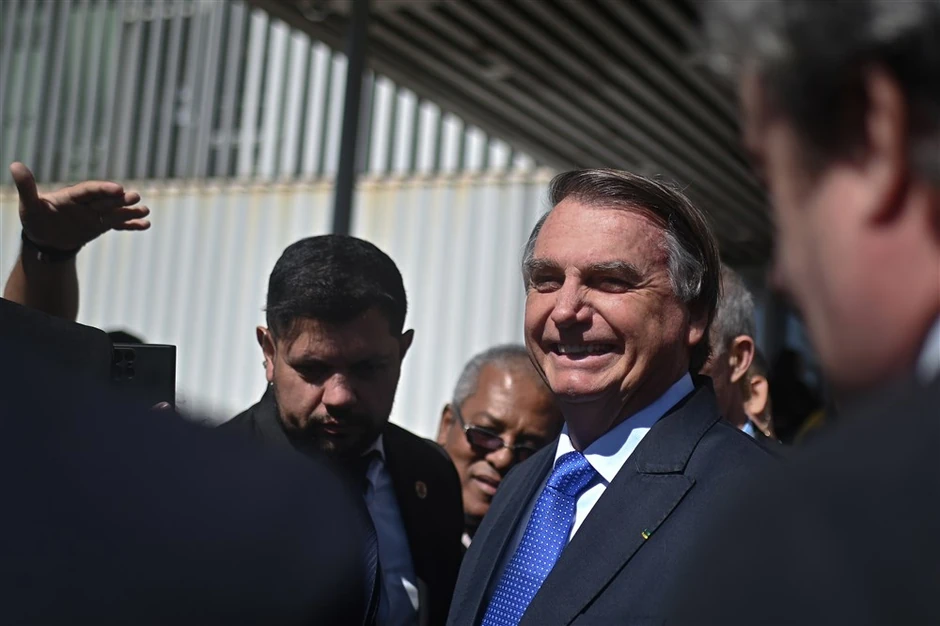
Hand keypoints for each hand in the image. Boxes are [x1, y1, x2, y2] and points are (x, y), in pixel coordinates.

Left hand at [10, 162, 150, 251]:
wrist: (46, 238)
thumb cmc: (36, 219)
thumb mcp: (30, 205)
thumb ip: (27, 187)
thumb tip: (15, 165)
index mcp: (73, 196)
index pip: (90, 190)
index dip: (103, 189)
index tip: (117, 188)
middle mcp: (88, 203)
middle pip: (107, 200)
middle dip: (121, 199)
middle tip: (135, 197)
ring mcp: (96, 214)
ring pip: (116, 211)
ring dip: (130, 211)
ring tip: (146, 211)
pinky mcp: (102, 225)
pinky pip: (118, 225)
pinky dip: (131, 225)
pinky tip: (146, 225)